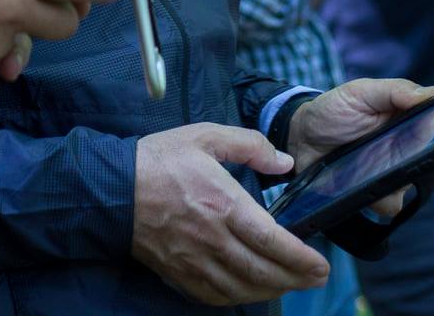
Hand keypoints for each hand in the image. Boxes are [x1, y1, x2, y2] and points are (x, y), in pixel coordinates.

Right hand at [132, 123, 328, 304]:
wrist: (112, 188)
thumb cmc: (160, 160)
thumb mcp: (205, 136)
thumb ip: (249, 145)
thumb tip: (283, 162)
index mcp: (223, 203)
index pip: (271, 240)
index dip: (301, 258)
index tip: (321, 264)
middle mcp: (212, 238)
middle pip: (262, 271)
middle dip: (297, 279)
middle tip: (317, 279)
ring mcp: (194, 260)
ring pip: (242, 289)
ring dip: (272, 291)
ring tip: (292, 285)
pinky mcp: (179, 273)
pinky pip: (215, 296)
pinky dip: (239, 298)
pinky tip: (252, 290)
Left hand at [287, 78, 433, 217]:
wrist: (300, 137)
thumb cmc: (333, 109)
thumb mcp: (361, 92)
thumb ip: (395, 91)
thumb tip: (433, 93)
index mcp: (405, 120)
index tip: (424, 126)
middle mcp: (403, 148)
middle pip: (426, 160)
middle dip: (412, 156)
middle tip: (388, 145)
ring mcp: (389, 172)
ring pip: (409, 185)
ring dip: (394, 179)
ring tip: (367, 162)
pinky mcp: (373, 192)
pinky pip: (390, 204)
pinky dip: (379, 199)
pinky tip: (361, 183)